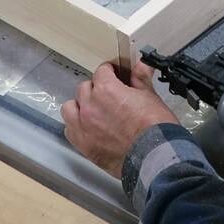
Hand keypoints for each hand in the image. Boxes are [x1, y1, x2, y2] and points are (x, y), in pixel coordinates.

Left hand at [61, 61, 178, 177]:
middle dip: (96, 89)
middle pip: (84, 88)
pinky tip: (88, 128)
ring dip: (80, 106)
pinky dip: (76, 127)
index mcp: (106, 90)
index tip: (114, 75)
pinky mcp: (82, 145)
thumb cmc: (154, 129)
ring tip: (93, 111)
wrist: (154, 157)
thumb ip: (140, 79)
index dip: (110, 72)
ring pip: (70, 108)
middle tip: (109, 97)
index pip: (101, 71)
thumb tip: (141, 66)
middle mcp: (90, 106)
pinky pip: (69, 130)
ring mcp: (83, 126)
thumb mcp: (150, 97)